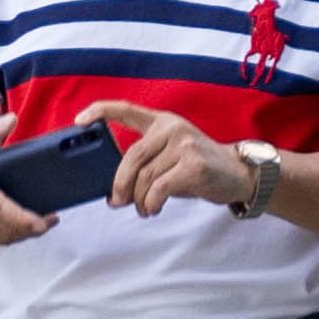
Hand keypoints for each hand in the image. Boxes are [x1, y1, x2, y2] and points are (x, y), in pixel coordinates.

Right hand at [0, 114, 56, 248]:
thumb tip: (12, 120)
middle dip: (30, 229)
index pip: (1, 210)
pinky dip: (2, 238)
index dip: (28, 220)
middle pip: (3, 229)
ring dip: (19, 236)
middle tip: (49, 221)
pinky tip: (15, 230)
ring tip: (37, 226)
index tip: (48, 220)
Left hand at [84, 99, 249, 218]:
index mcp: (163, 121)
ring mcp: (185, 145)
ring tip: (144, 209)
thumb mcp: (171, 154)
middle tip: (116, 202)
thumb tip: (115, 192)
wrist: (239, 174)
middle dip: (120, 184)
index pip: (126, 109)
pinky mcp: (194, 166)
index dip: (100, 112)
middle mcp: (172, 128)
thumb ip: (146, 162)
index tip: (79, 121)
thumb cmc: (198, 168)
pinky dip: (151, 203)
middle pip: (131, 157)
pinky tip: (153, 208)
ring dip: (139, 200)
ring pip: (145, 177)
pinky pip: (159, 189)